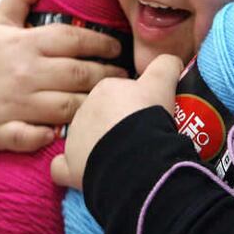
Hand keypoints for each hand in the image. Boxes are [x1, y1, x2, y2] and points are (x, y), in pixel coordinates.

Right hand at [0, 0, 128, 151]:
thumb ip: (18, 0)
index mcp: (24, 45)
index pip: (72, 39)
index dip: (100, 43)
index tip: (117, 49)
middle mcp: (23, 73)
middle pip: (77, 74)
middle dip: (107, 76)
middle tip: (124, 77)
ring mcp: (12, 104)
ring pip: (64, 107)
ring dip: (90, 106)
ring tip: (109, 103)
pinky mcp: (0, 131)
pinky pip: (31, 137)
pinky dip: (48, 136)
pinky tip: (65, 133)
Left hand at [51, 54, 182, 190]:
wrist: (135, 153)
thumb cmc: (147, 115)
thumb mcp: (163, 82)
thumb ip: (166, 66)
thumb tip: (171, 61)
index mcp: (104, 90)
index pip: (116, 93)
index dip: (131, 103)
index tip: (144, 114)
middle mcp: (84, 111)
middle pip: (99, 115)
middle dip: (114, 124)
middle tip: (136, 136)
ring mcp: (74, 140)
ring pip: (83, 139)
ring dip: (98, 146)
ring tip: (122, 157)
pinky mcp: (70, 167)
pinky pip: (62, 168)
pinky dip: (71, 170)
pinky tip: (84, 173)